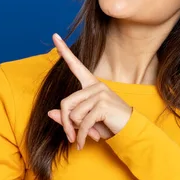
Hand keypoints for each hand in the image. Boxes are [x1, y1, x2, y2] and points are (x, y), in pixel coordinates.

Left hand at [47, 33, 132, 149]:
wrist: (130, 131)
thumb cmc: (107, 124)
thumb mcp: (85, 121)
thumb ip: (68, 117)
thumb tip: (50, 113)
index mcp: (91, 84)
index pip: (75, 65)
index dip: (64, 51)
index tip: (55, 35)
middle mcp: (95, 85)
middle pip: (66, 103)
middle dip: (65, 123)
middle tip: (71, 136)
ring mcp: (100, 93)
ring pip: (73, 114)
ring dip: (76, 130)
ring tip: (83, 137)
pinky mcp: (103, 104)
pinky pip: (82, 122)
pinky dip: (81, 136)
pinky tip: (83, 143)